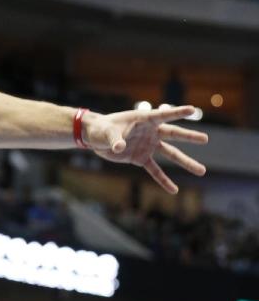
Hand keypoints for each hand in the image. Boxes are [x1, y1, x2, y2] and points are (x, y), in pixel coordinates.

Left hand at [82, 103, 207, 193]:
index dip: (177, 112)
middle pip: (173, 134)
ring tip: (202, 171)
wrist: (95, 138)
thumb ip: (115, 139)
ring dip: (185, 162)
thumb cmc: (101, 129)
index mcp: (143, 120)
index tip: (192, 109)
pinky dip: (164, 180)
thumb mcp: (106, 133)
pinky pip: (155, 170)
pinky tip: (174, 190)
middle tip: (205, 139)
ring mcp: (148, 145)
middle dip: (189, 137)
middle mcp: (150, 132)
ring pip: (170, 154)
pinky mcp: (141, 158)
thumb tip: (119, 148)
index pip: (163, 115)